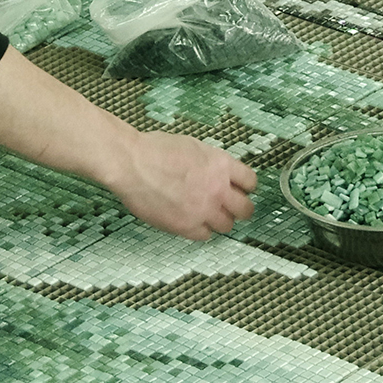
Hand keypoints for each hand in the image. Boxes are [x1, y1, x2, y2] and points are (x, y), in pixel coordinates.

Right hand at [110, 131, 256, 240]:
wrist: (131, 164)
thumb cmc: (155, 150)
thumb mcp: (193, 146)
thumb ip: (211, 163)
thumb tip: (217, 172)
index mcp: (221, 165)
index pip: (251, 182)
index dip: (245, 187)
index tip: (239, 189)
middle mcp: (217, 189)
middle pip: (246, 209)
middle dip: (240, 209)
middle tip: (230, 208)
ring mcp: (203, 210)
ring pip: (227, 226)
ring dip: (219, 220)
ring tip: (206, 215)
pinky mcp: (186, 226)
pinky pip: (205, 236)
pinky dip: (200, 230)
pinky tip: (191, 221)